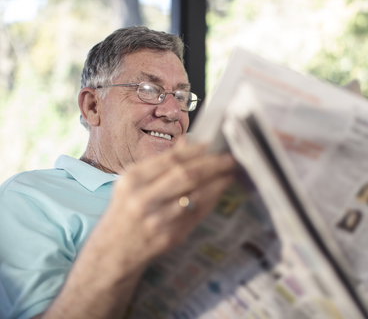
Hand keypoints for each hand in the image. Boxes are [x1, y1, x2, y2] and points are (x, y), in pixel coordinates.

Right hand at [44, 144, 235, 318]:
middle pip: (186, 176)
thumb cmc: (126, 210)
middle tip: (229, 159)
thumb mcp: (134, 182)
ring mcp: (158, 220)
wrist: (113, 250)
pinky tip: (219, 191)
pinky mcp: (170, 236)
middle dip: (212, 165)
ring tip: (229, 174)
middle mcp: (143, 199)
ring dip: (217, 183)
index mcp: (133, 180)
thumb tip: (187, 142)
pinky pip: (198, 214)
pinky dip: (211, 200)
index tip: (211, 145)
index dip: (195, 151)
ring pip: (196, 196)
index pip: (170, 159)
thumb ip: (161, 163)